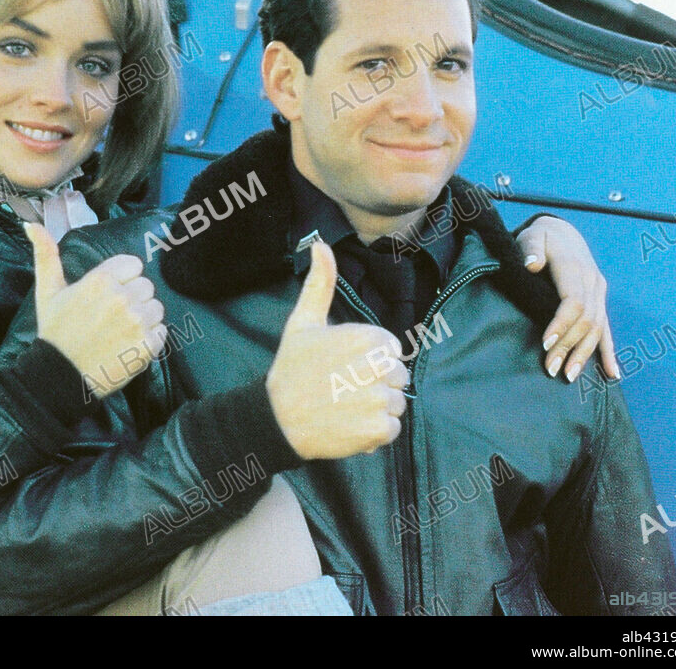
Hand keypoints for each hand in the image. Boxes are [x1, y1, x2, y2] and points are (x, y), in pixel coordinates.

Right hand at [26, 222, 166, 397]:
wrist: (61, 377)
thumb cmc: (55, 333)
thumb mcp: (47, 291)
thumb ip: (46, 254)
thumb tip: (30, 224)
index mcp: (101, 280)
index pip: (133, 265)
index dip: (122, 279)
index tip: (107, 295)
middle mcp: (122, 298)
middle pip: (146, 285)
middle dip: (132, 298)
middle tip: (111, 317)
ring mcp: (136, 322)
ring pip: (156, 307)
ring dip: (143, 318)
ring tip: (120, 331)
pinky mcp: (147, 346)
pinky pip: (162, 331)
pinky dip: (150, 339)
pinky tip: (128, 345)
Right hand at [265, 242, 409, 459]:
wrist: (277, 419)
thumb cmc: (292, 368)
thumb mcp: (303, 322)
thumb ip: (320, 283)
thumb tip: (320, 244)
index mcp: (365, 337)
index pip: (391, 349)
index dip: (370, 359)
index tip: (344, 366)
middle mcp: (375, 366)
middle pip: (399, 376)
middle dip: (377, 384)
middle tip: (343, 389)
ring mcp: (378, 399)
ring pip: (398, 403)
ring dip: (376, 409)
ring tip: (345, 408)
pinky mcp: (377, 429)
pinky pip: (393, 428)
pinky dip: (375, 432)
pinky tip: (348, 425)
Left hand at [517, 216, 617, 381]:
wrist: (561, 232)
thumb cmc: (541, 238)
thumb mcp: (531, 237)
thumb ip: (531, 249)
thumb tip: (532, 264)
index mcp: (575, 268)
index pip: (573, 302)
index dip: (561, 324)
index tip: (545, 344)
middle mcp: (592, 282)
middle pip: (585, 320)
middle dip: (569, 346)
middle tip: (551, 369)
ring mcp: (599, 292)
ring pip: (597, 328)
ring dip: (584, 354)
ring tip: (569, 376)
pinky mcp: (600, 300)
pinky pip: (607, 329)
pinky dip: (609, 352)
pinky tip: (612, 373)